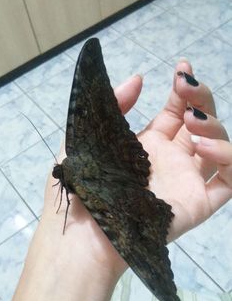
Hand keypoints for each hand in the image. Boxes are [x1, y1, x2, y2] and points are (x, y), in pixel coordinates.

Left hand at [41, 62, 231, 278]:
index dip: (183, 89)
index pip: (175, 111)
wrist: (85, 233)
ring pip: (219, 147)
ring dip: (214, 126)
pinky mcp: (199, 203)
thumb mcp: (91, 135)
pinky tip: (204, 148)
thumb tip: (138, 78)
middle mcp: (172, 160)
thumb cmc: (83, 185)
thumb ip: (114, 105)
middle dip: (200, 98)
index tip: (182, 67)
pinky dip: (228, 158)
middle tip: (186, 86)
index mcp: (148, 145)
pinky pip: (228, 180)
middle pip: (201, 123)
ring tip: (192, 122)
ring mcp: (187, 181)